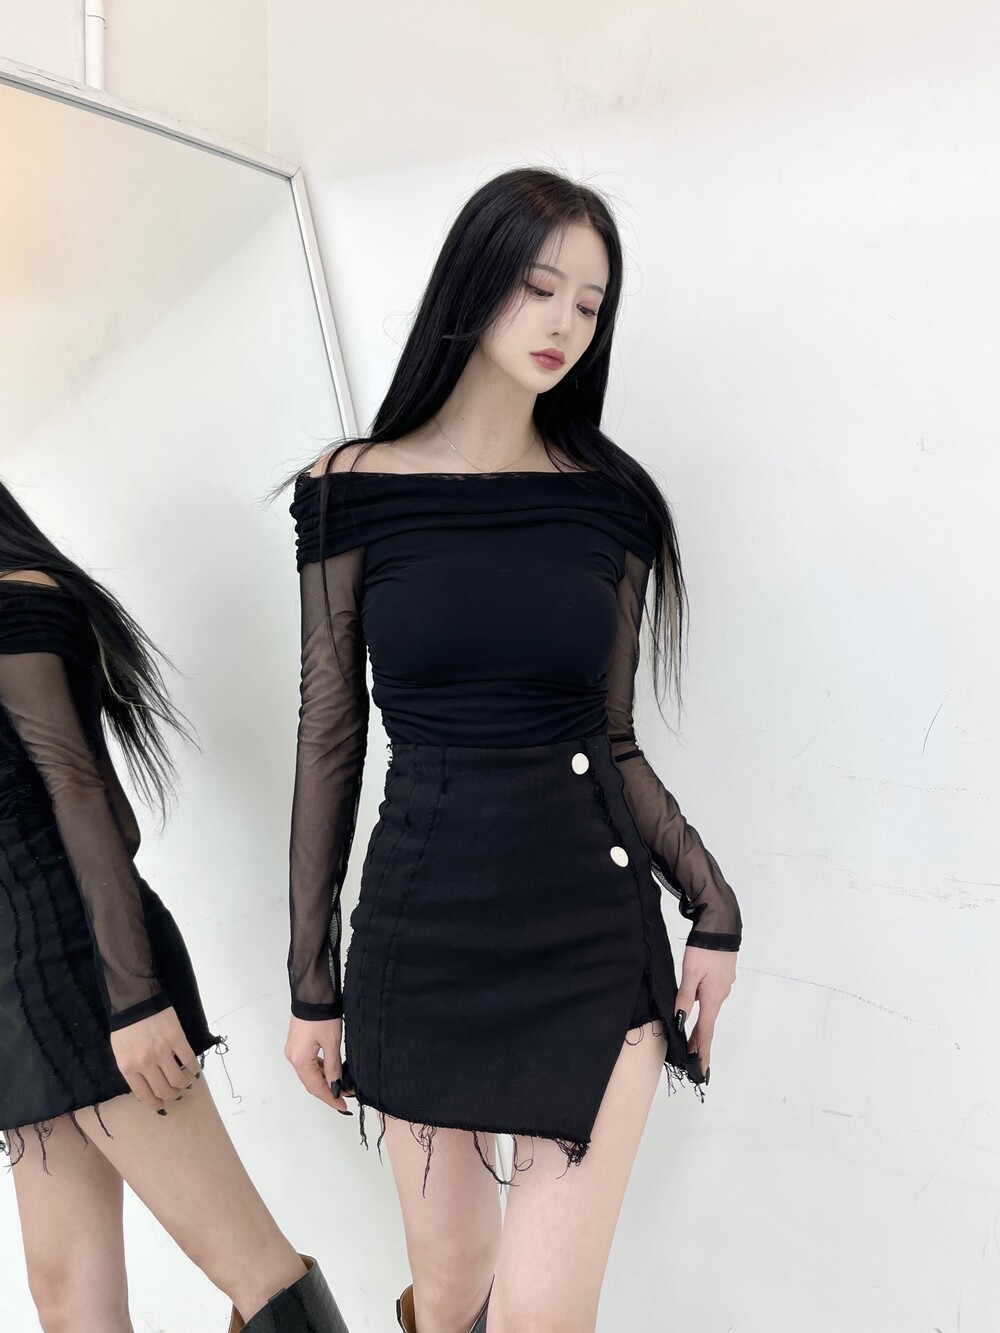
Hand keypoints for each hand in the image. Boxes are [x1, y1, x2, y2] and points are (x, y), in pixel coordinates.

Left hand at [110, 1006, 198, 1112]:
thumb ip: (132, 1071)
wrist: (134, 1000)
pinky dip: (194, 1069)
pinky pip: (189, 1060)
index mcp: (128, 1068)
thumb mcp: (121, 1053)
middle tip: (176, 1093)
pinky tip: (194, 1070)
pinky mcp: (176, 1039)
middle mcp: (145, 1063)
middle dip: (172, 1095)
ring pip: (178, 1079)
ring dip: (184, 1084)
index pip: (145, 1095)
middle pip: (164, 1090)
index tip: (162, 1105)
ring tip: (185, 1082)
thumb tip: (148, 1089)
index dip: (156, 1103)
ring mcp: (162, 1051)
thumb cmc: (125, 1027)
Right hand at [284, 1016, 351, 1112]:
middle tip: (344, 1098)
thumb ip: (334, 1066)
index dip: (330, 1098)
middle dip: (328, 1091)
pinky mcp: (296, 1044)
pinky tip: (330, 1071)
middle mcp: (293, 1057)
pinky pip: (307, 1064)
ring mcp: (293, 1051)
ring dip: (324, 1081)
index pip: (316, 1087)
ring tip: (341, 1085)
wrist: (312, 992)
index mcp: (300, 1060)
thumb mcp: (332, 1042)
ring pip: (309, 1074)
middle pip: (311, 1083)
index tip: (342, 1106)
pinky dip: (319, 1070)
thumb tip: (336, 1085)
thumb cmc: (320, 1014)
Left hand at [674, 946, 736, 1080]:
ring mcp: (724, 985)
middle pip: (708, 1022)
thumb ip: (685, 996)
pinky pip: (712, 996)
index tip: (701, 1070)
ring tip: (690, 1036)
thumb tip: (681, 1019)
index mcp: (713, 997)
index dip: (702, 1051)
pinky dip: (704, 1006)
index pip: (706, 1031)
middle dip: (699, 1041)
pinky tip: (696, 1004)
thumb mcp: (691, 972)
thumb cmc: (704, 947)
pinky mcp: (723, 976)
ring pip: (709, 1009)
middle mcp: (721, 994)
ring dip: (701, 1024)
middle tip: (691, 1058)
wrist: (721, 924)